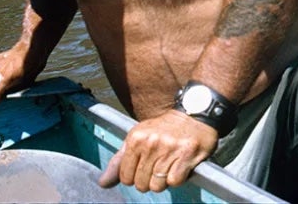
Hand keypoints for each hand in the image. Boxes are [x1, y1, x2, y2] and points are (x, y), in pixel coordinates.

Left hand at [99, 110, 217, 193]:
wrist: (194, 113)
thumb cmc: (164, 129)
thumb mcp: (138, 138)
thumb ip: (119, 161)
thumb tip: (103, 183)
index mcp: (136, 139)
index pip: (125, 177)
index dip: (135, 177)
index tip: (145, 166)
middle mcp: (151, 143)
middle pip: (141, 184)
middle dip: (150, 180)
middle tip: (159, 165)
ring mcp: (169, 148)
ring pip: (158, 185)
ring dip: (164, 180)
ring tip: (170, 165)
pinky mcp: (187, 154)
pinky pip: (175, 181)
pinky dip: (178, 178)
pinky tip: (180, 165)